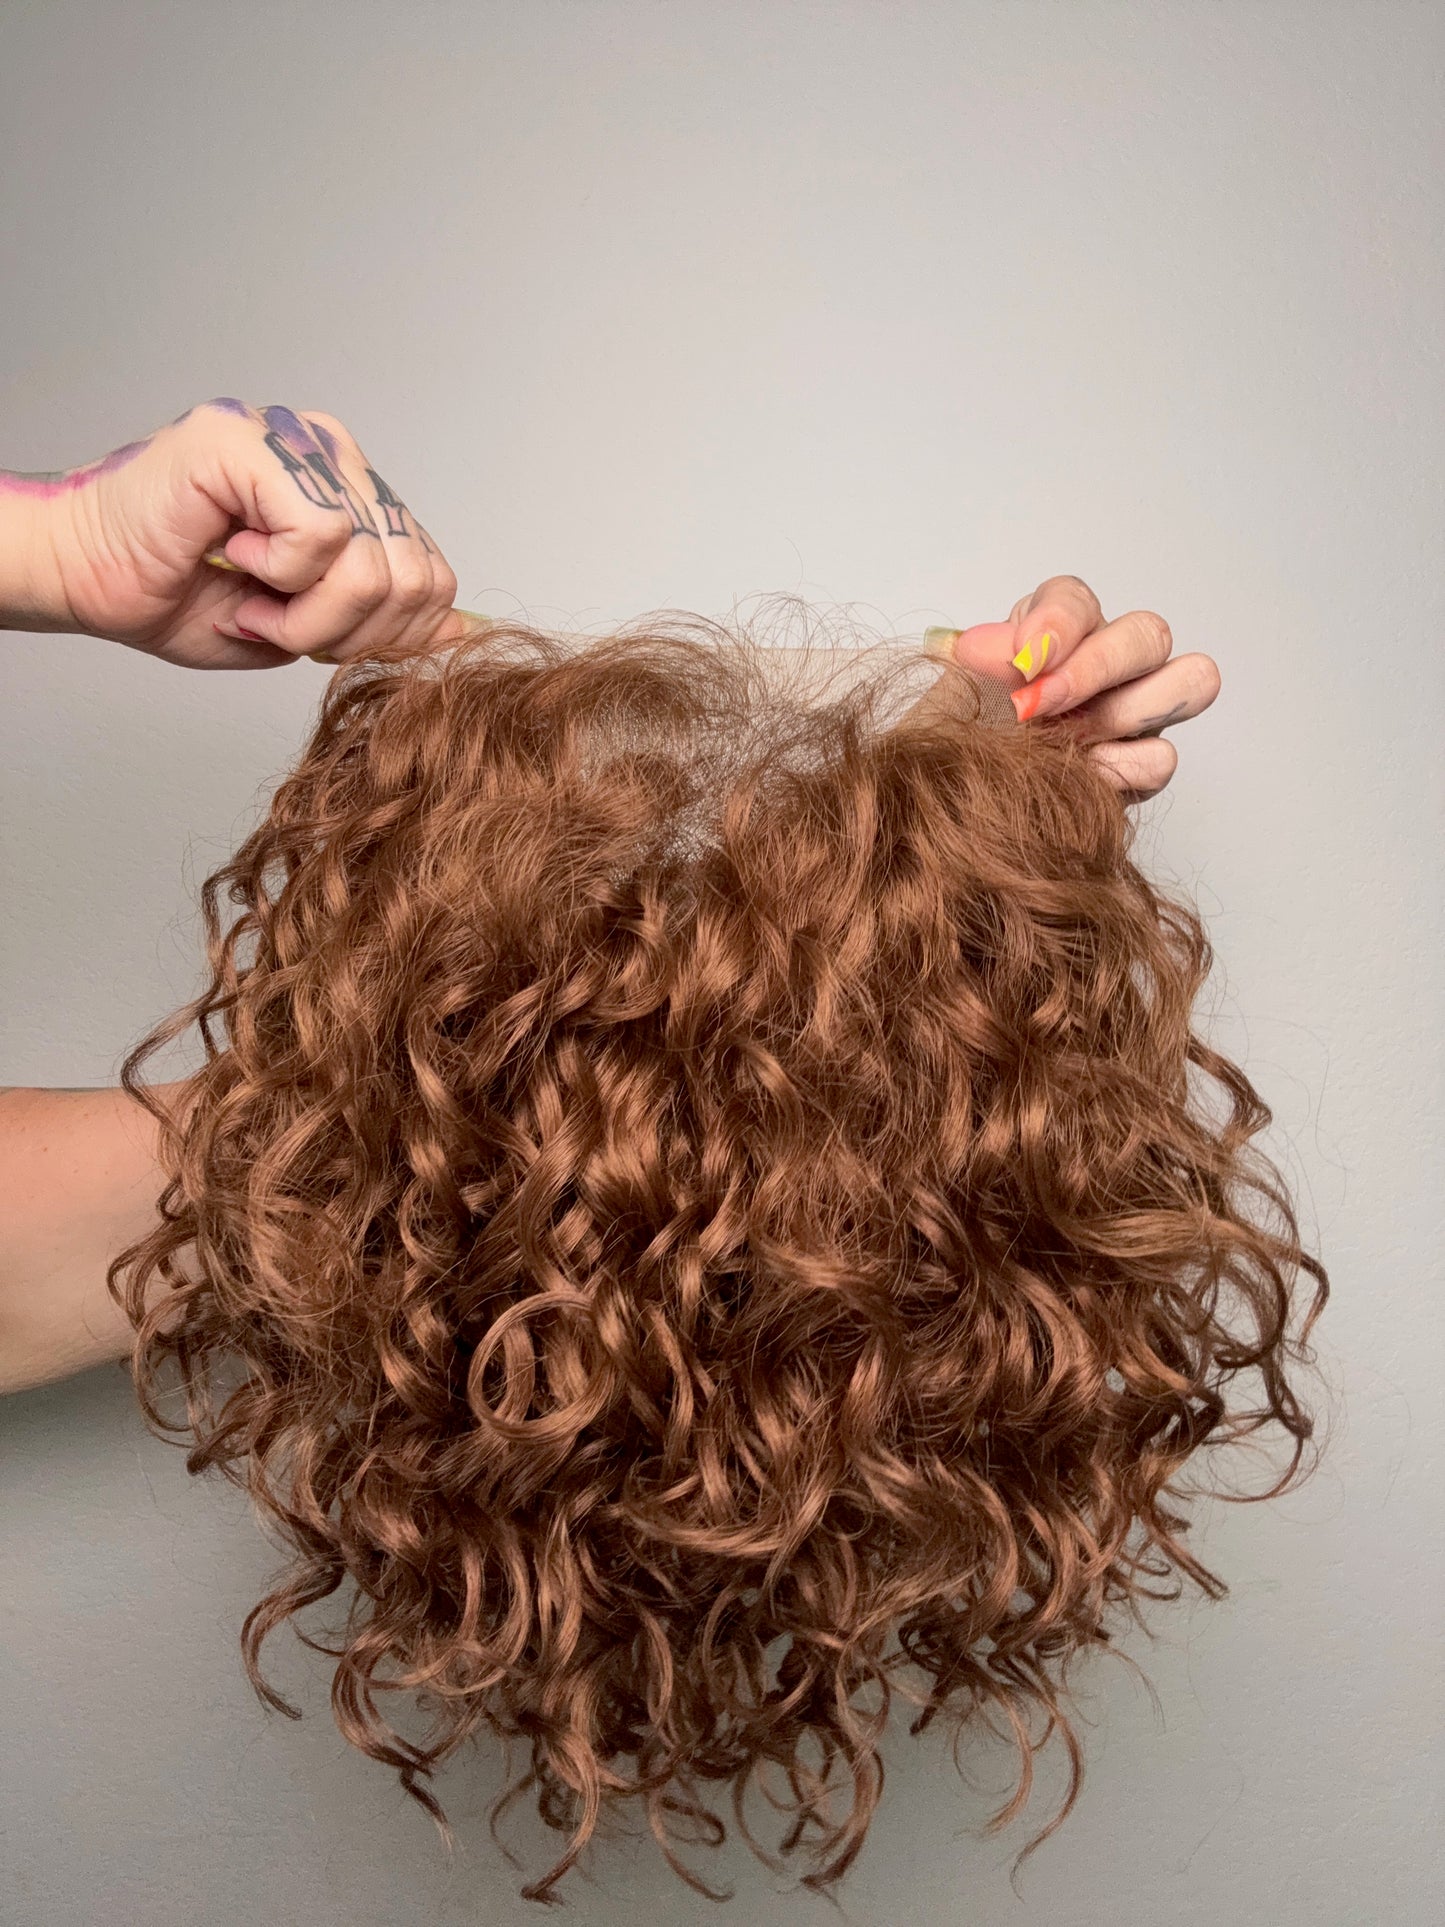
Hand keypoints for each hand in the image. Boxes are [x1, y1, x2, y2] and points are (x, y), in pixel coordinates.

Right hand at [1, 397, 473, 668]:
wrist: (86, 578)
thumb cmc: (179, 595)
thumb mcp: (305, 628)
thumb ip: (382, 621)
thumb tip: (458, 628)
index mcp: (352, 488)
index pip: (431, 574)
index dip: (385, 636)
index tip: (316, 641)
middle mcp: (333, 452)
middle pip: (413, 577)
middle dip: (350, 635)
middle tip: (280, 629)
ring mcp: (296, 440)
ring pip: (373, 561)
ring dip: (310, 616)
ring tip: (256, 603)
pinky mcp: (257, 443)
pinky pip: (324, 535)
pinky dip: (281, 578)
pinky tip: (232, 559)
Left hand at [932, 575, 1221, 801]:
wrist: (945, 808)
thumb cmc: (952, 743)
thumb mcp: (952, 695)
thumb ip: (977, 662)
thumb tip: (994, 648)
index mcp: (1053, 633)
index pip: (1076, 602)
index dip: (1058, 626)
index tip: (1022, 662)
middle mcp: (1105, 663)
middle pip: (1149, 634)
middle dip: (1098, 667)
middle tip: (1037, 707)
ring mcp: (1134, 713)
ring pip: (1191, 681)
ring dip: (1122, 713)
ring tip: (1063, 743)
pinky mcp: (1141, 768)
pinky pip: (1162, 757)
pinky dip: (1122, 768)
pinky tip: (1077, 778)